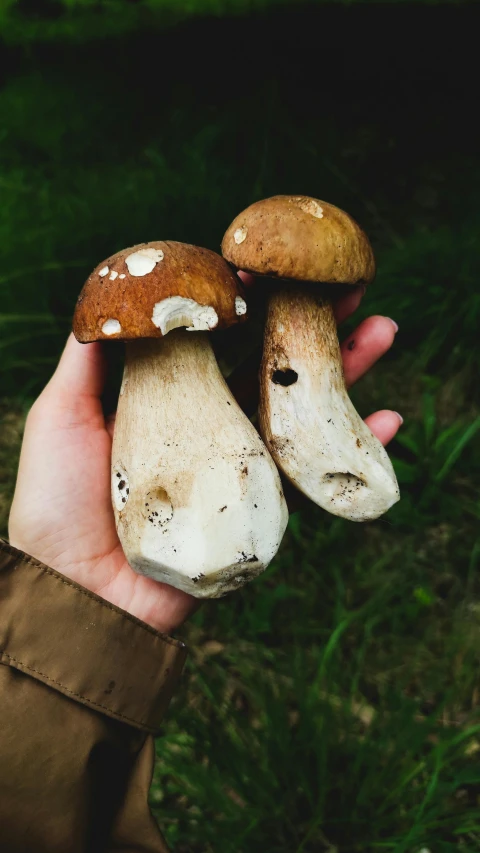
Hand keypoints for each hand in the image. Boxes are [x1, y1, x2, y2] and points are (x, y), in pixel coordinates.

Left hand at [8, 284, 400, 633]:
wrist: (75, 593)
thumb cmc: (55, 503)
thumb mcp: (61, 416)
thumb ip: (87, 360)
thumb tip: (112, 292)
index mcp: (168, 397)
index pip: (222, 338)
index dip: (254, 301)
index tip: (281, 266)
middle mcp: (210, 425)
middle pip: (273, 365)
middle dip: (316, 324)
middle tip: (355, 287)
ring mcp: (239, 467)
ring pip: (302, 409)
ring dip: (348, 369)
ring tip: (384, 331)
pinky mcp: (258, 510)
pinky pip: (315, 473)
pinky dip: (356, 448)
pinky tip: (390, 420)